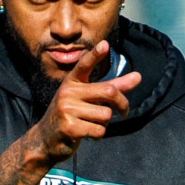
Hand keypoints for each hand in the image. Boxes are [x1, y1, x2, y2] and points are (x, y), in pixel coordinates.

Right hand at [32, 41, 141, 160]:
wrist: (46, 140)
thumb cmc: (71, 115)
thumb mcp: (87, 98)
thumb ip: (112, 87)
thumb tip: (138, 76)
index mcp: (71, 81)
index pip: (84, 65)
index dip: (95, 55)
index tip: (105, 45)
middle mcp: (67, 92)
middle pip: (108, 91)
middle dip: (122, 103)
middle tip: (124, 111)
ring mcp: (66, 109)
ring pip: (105, 115)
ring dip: (104, 123)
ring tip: (90, 124)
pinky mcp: (69, 127)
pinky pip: (98, 131)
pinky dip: (97, 135)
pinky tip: (86, 134)